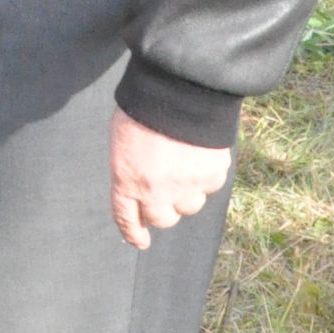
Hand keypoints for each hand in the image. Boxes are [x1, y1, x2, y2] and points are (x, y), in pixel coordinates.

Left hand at [109, 109, 230, 250]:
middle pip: (163, 219)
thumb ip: (130, 164)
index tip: (141, 241)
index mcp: (126, 180)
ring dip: (187, 192)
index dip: (134, 233)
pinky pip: (210, 185)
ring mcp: (185, 187)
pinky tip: (201, 153)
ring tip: (186, 164)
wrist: (178, 91)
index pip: (127, 219)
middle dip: (165, 208)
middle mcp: (155, 192)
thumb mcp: (122, 137)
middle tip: (167, 190)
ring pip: (190, 205)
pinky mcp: (211, 176)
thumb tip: (140, 177)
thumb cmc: (144, 107)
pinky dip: (207, 174)